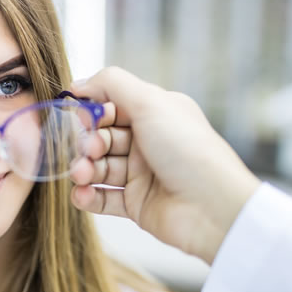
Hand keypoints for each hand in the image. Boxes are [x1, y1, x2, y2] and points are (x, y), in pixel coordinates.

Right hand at [69, 67, 260, 263]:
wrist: (213, 208)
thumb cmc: (189, 150)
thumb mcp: (151, 102)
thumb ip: (111, 84)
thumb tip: (78, 84)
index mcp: (156, 114)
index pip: (112, 107)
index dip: (93, 112)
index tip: (81, 117)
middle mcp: (148, 142)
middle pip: (101, 138)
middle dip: (87, 143)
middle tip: (87, 151)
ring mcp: (141, 175)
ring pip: (98, 167)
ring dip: (83, 169)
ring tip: (81, 175)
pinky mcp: (136, 204)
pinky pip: (102, 198)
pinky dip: (87, 196)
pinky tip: (82, 194)